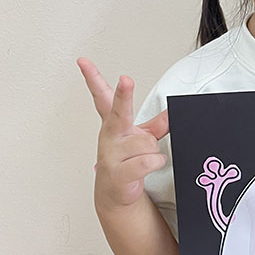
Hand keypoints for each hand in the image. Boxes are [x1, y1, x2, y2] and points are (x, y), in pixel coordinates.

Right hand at [77, 58, 168, 210]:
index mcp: (113, 123)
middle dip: (124, 95)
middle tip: (126, 79)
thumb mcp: (142, 138)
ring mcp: (111, 154)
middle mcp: (110, 135)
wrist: (115, 192)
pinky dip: (156, 163)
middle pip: (119, 112)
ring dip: (153, 151)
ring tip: (145, 158)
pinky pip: (148, 161)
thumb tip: (171, 113)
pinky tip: (149, 166)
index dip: (93, 78)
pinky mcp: (118, 173)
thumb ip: (157, 124)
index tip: (84, 62)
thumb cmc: (126, 160)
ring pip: (147, 142)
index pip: (102, 96)